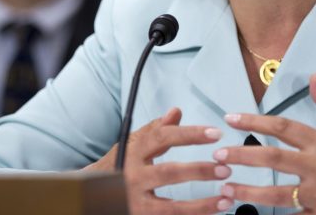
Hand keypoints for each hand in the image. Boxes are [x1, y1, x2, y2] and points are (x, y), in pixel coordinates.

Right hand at [84, 107, 233, 213]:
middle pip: (169, 173)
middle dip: (199, 171)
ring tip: (227, 200)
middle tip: (225, 168)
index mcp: (134, 152)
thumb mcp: (132, 144)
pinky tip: (212, 214)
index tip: (215, 133)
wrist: (89, 195)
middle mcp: (133, 177)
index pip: (163, 138)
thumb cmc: (118, 166)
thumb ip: (155, 130)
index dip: (190, 134)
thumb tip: (176, 112)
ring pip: (172, 207)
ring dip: (202, 206)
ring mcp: (135, 202)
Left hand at [213, 75, 315, 213]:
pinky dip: (274, 214)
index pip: (283, 127)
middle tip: (218, 154)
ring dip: (247, 191)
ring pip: (276, 193)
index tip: (231, 118)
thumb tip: (313, 77)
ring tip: (224, 188)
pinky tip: (252, 212)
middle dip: (242, 155)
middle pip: (273, 158)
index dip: (255, 121)